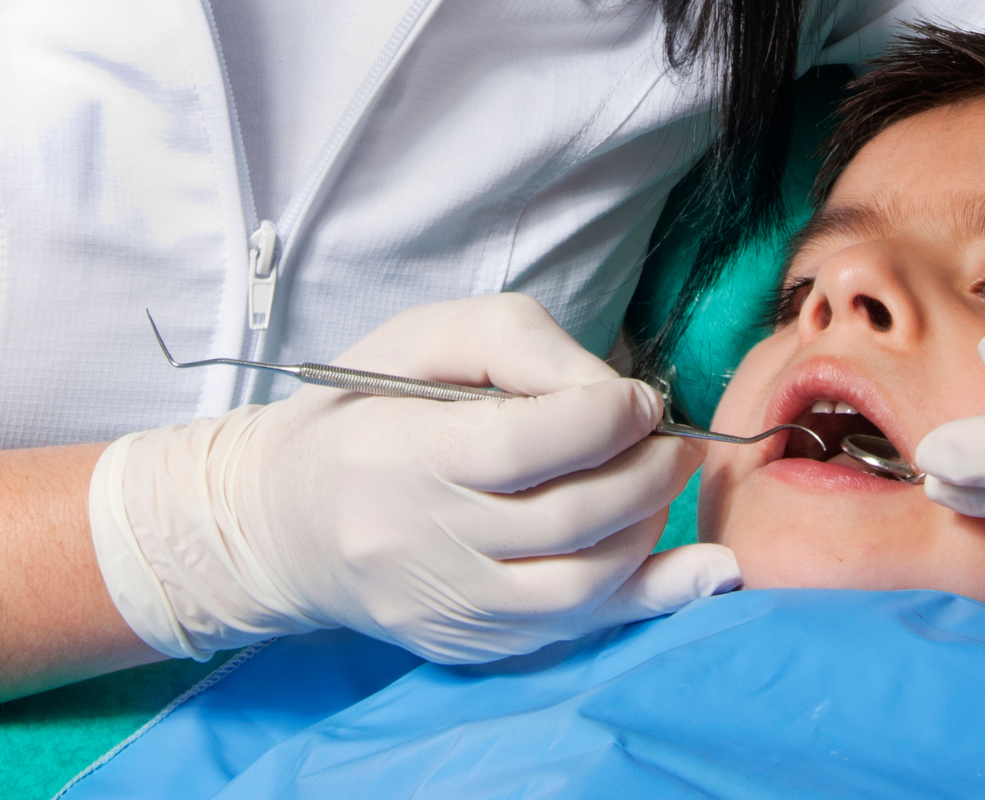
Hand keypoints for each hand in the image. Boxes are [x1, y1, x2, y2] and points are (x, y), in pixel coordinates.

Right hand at [89, 294, 735, 662]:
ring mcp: (446, 607)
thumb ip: (521, 347)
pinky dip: (648, 599)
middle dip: (647, 474)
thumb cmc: (363, 409)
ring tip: (659, 485)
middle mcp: (420, 542)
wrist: (282, 521)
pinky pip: (573, 632)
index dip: (605, 420)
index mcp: (399, 453)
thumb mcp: (426, 339)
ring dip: (649, 531)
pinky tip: (702, 572)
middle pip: (567, 519)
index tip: (642, 400)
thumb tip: (616, 396)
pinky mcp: (465, 645)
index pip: (524, 446)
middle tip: (673, 443)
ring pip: (580, 585)